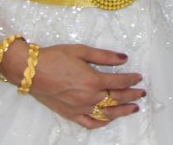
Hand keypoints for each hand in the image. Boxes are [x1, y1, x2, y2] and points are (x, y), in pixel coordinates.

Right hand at [0, 41, 144, 128]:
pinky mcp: (70, 114)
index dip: (132, 79)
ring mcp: (80, 108)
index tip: (139, 77)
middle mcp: (89, 96)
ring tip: (133, 108)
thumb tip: (124, 58)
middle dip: (132, 95)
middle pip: (117, 98)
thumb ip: (104, 56)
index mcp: (93, 80)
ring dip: (123, 111)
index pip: (119, 82)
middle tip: (141, 93)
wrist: (30, 70)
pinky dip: (102, 122)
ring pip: (107, 114)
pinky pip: (90, 122)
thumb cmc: (55, 57)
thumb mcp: (81, 51)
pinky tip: (108, 119)